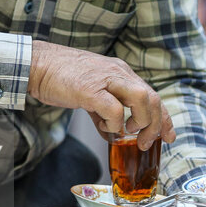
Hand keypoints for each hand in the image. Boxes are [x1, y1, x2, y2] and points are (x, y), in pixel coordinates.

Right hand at [28, 41, 174, 149]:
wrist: (37, 64)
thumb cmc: (61, 78)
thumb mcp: (91, 91)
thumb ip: (105, 110)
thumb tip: (114, 132)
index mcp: (121, 72)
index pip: (152, 94)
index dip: (164, 117)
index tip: (168, 135)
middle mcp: (118, 72)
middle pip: (153, 97)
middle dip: (156, 124)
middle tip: (145, 141)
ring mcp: (105, 79)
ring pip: (141, 97)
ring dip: (141, 121)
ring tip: (128, 132)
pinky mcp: (89, 89)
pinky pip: (114, 109)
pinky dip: (114, 123)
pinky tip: (106, 128)